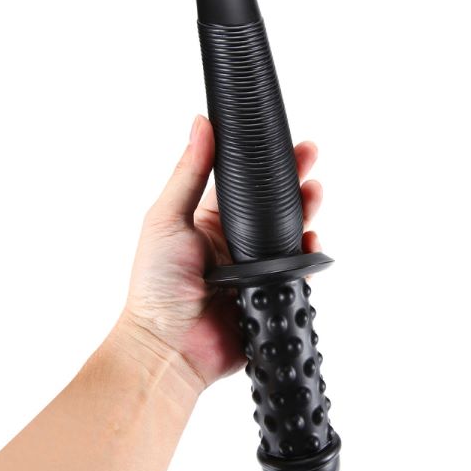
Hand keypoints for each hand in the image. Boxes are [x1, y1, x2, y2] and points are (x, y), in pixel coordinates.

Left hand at [118, 115, 323, 393]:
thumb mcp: (167, 218)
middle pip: (273, 205)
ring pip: (289, 234)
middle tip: (309, 158)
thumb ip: (189, 173)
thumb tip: (200, 124)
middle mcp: (237, 241)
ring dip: (305, 212)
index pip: (245, 183)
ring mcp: (255, 267)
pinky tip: (311, 240)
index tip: (283, 141)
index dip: (265, 162)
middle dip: (293, 180)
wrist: (169, 346)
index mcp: (211, 220)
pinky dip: (308, 255)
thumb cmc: (156, 285)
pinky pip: (297, 269)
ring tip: (314, 193)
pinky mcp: (269, 292)